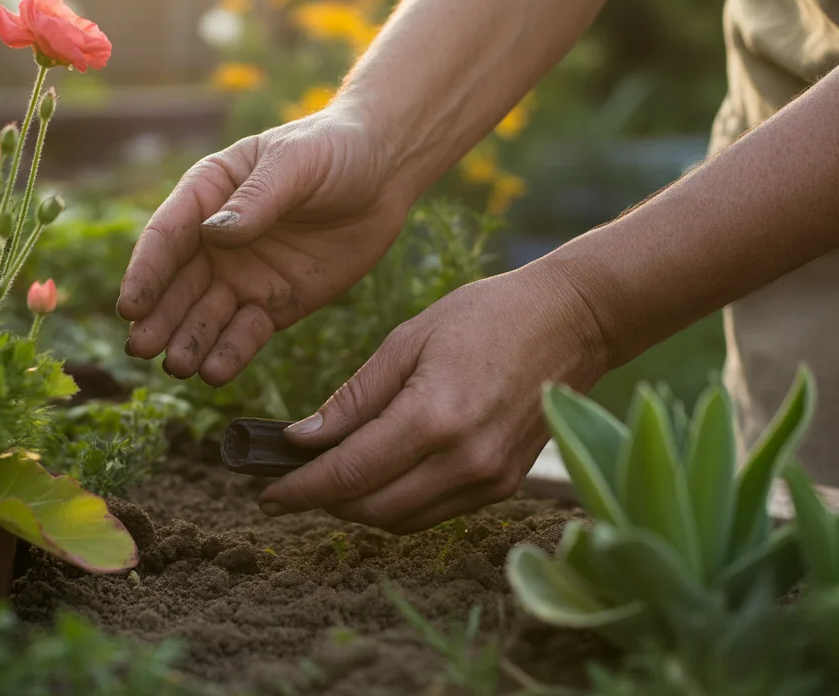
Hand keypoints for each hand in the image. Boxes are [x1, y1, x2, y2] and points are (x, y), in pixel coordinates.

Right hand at [118, 104, 412, 384]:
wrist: (386, 172)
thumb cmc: (334, 150)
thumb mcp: (295, 163)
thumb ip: (257, 199)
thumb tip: (215, 235)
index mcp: (208, 194)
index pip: (167, 236)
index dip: (146, 272)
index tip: (131, 306)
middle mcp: (215, 241)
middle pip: (178, 285)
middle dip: (159, 318)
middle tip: (142, 349)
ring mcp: (243, 276)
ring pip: (206, 316)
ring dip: (189, 342)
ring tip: (178, 367)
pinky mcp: (276, 303)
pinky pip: (246, 333)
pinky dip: (230, 354)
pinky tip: (215, 372)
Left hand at [256, 260, 608, 533]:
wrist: (572, 323)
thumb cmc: (485, 317)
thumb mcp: (408, 340)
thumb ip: (354, 397)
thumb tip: (302, 439)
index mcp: (433, 418)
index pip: (348, 474)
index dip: (300, 490)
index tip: (266, 494)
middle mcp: (463, 461)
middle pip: (371, 509)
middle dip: (323, 502)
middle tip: (291, 483)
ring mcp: (488, 480)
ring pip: (402, 520)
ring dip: (359, 506)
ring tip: (331, 477)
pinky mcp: (504, 487)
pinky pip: (435, 512)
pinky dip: (398, 502)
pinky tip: (381, 473)